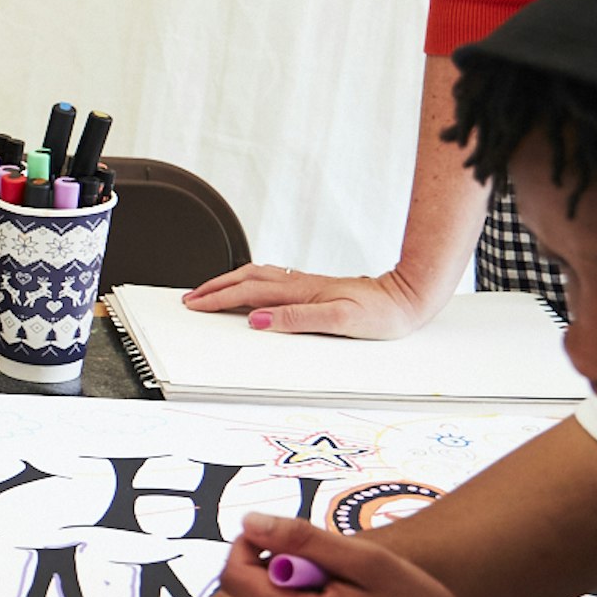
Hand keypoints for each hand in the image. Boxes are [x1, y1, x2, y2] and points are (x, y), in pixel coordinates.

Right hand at [180, 263, 444, 338]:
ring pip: (256, 275)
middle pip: (245, 279)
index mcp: (300, 292)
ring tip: (210, 290)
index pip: (248, 293)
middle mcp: (298, 284)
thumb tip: (261, 319)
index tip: (196, 304)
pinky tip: (248, 288)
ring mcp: (304, 284)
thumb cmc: (380, 314)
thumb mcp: (340, 320)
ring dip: (228, 281)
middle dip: (214, 287)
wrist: (405, 299)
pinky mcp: (312, 287)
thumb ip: (298, 319)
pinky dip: (248, 281)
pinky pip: (269, 279)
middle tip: (191, 297)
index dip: (218, 299)